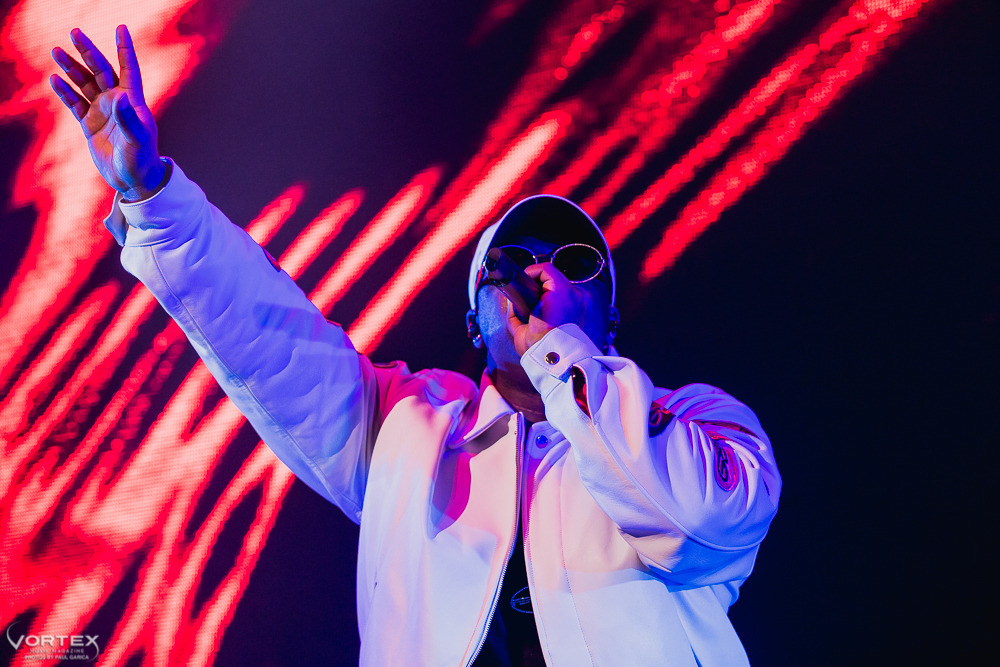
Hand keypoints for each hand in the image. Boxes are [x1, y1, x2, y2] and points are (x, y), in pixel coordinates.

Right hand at [50, 25, 164, 201]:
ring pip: (84, 84)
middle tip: (75, 32)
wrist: (133, 180)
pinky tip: (55, 80)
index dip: (124, 49)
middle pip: (100, 70)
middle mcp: (116, 102)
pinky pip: (75, 104)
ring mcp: (102, 112)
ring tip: (57, 51)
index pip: (128, 69)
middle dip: (88, 52)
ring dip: (71, 68)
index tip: (121, 28)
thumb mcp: (138, 139)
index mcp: (132, 101)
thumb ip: (128, 119)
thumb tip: (118, 97)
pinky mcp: (89, 124)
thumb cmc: (142, 159)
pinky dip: (65, 92)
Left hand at [508, 263, 596, 356]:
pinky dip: (531, 271)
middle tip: (519, 295)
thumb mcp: (526, 332)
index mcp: (569, 313)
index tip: (523, 302)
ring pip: (548, 275)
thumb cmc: (540, 349)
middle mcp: (573, 301)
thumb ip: (519, 316)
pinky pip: (545, 269)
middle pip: (550, 284)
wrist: (548, 354)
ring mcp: (569, 293)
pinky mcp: (561, 287)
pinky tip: (523, 281)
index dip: (537, 296)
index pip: (553, 296)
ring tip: (519, 288)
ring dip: (531, 278)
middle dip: (533, 286)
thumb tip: (510, 299)